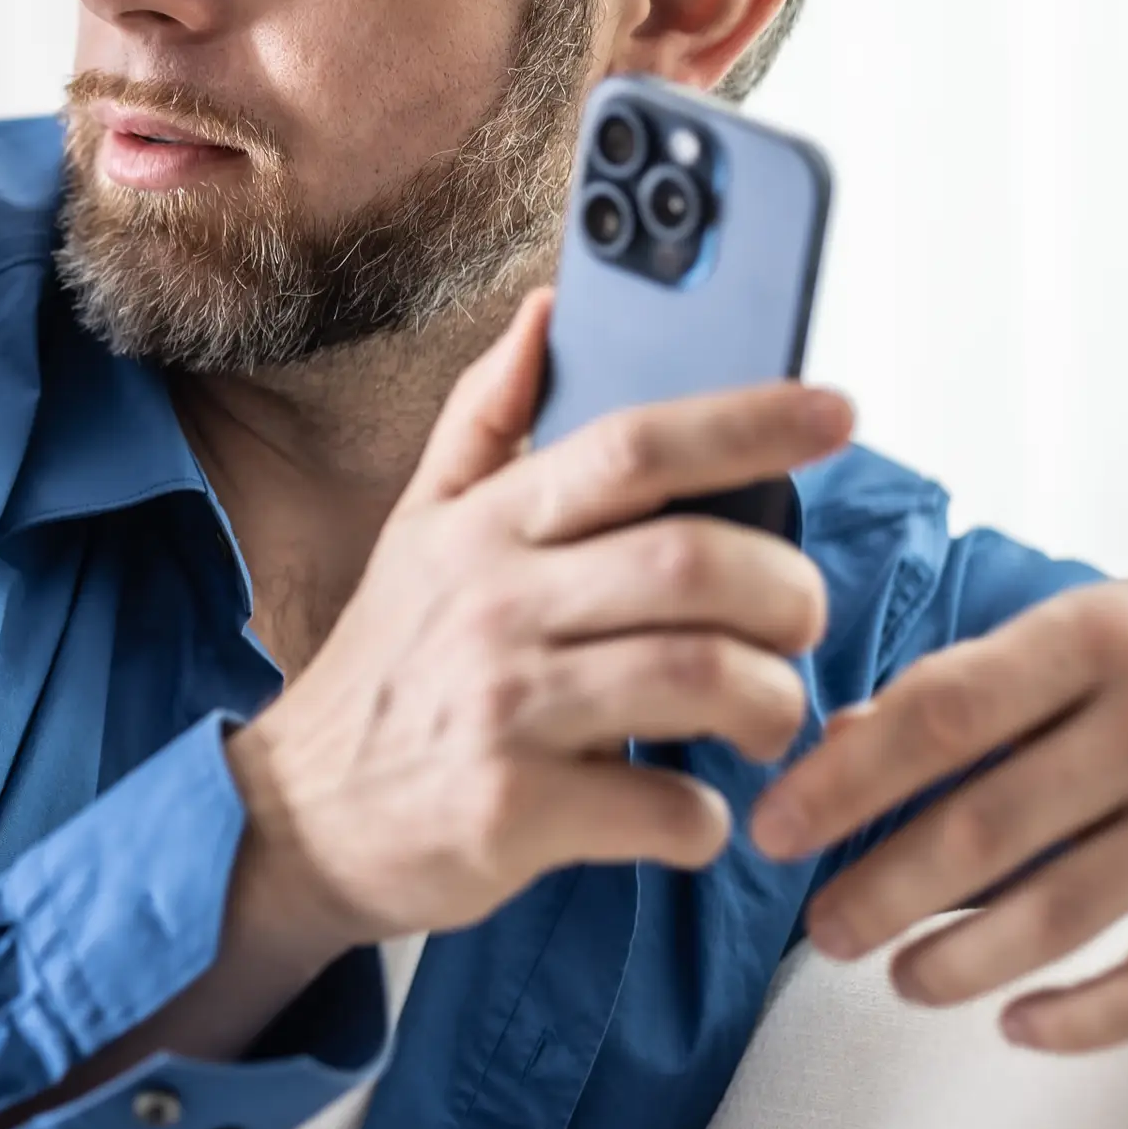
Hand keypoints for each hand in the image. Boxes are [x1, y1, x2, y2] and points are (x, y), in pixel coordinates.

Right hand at [224, 293, 850, 968]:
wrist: (293, 815)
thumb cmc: (385, 672)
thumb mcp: (417, 532)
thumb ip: (485, 422)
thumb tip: (544, 311)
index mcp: (486, 530)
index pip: (632, 446)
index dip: (747, 421)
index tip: (834, 413)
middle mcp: (494, 605)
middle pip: (695, 563)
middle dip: (787, 592)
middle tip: (797, 622)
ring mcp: (503, 708)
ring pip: (703, 680)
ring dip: (770, 704)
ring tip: (763, 718)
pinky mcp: (512, 811)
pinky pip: (667, 806)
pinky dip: (705, 817)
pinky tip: (684, 808)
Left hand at [754, 581, 1127, 1050]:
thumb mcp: (1094, 630)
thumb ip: (971, 684)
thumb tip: (839, 744)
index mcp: (1101, 637)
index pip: (942, 712)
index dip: (844, 781)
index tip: (773, 829)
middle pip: (987, 823)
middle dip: (882, 888)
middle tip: (824, 926)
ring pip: (1063, 912)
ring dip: (960, 960)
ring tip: (897, 977)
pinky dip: (1084, 1017)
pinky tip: (1018, 1024)